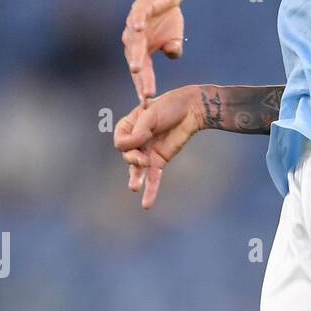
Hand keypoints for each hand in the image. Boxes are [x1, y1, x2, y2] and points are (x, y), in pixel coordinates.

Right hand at [114, 85, 204, 208]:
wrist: (191, 109)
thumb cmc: (169, 106)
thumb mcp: (151, 113)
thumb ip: (141, 128)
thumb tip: (137, 143)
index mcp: (128, 126)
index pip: (119, 141)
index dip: (128, 142)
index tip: (143, 134)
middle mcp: (135, 141)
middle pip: (126, 155)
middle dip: (133, 159)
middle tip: (142, 159)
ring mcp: (146, 152)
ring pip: (136, 170)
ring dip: (135, 178)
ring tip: (134, 187)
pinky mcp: (159, 160)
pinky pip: (153, 178)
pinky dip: (151, 190)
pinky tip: (146, 204)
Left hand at [122, 0, 183, 103]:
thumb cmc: (167, 19)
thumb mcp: (175, 38)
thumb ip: (173, 49)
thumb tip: (173, 54)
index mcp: (141, 51)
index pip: (142, 72)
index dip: (144, 86)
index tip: (148, 103)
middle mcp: (133, 41)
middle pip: (136, 62)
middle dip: (141, 78)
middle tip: (146, 94)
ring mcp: (134, 25)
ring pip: (134, 43)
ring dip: (135, 56)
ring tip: (138, 69)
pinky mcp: (139, 10)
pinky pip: (136, 18)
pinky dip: (136, 24)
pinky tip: (138, 30)